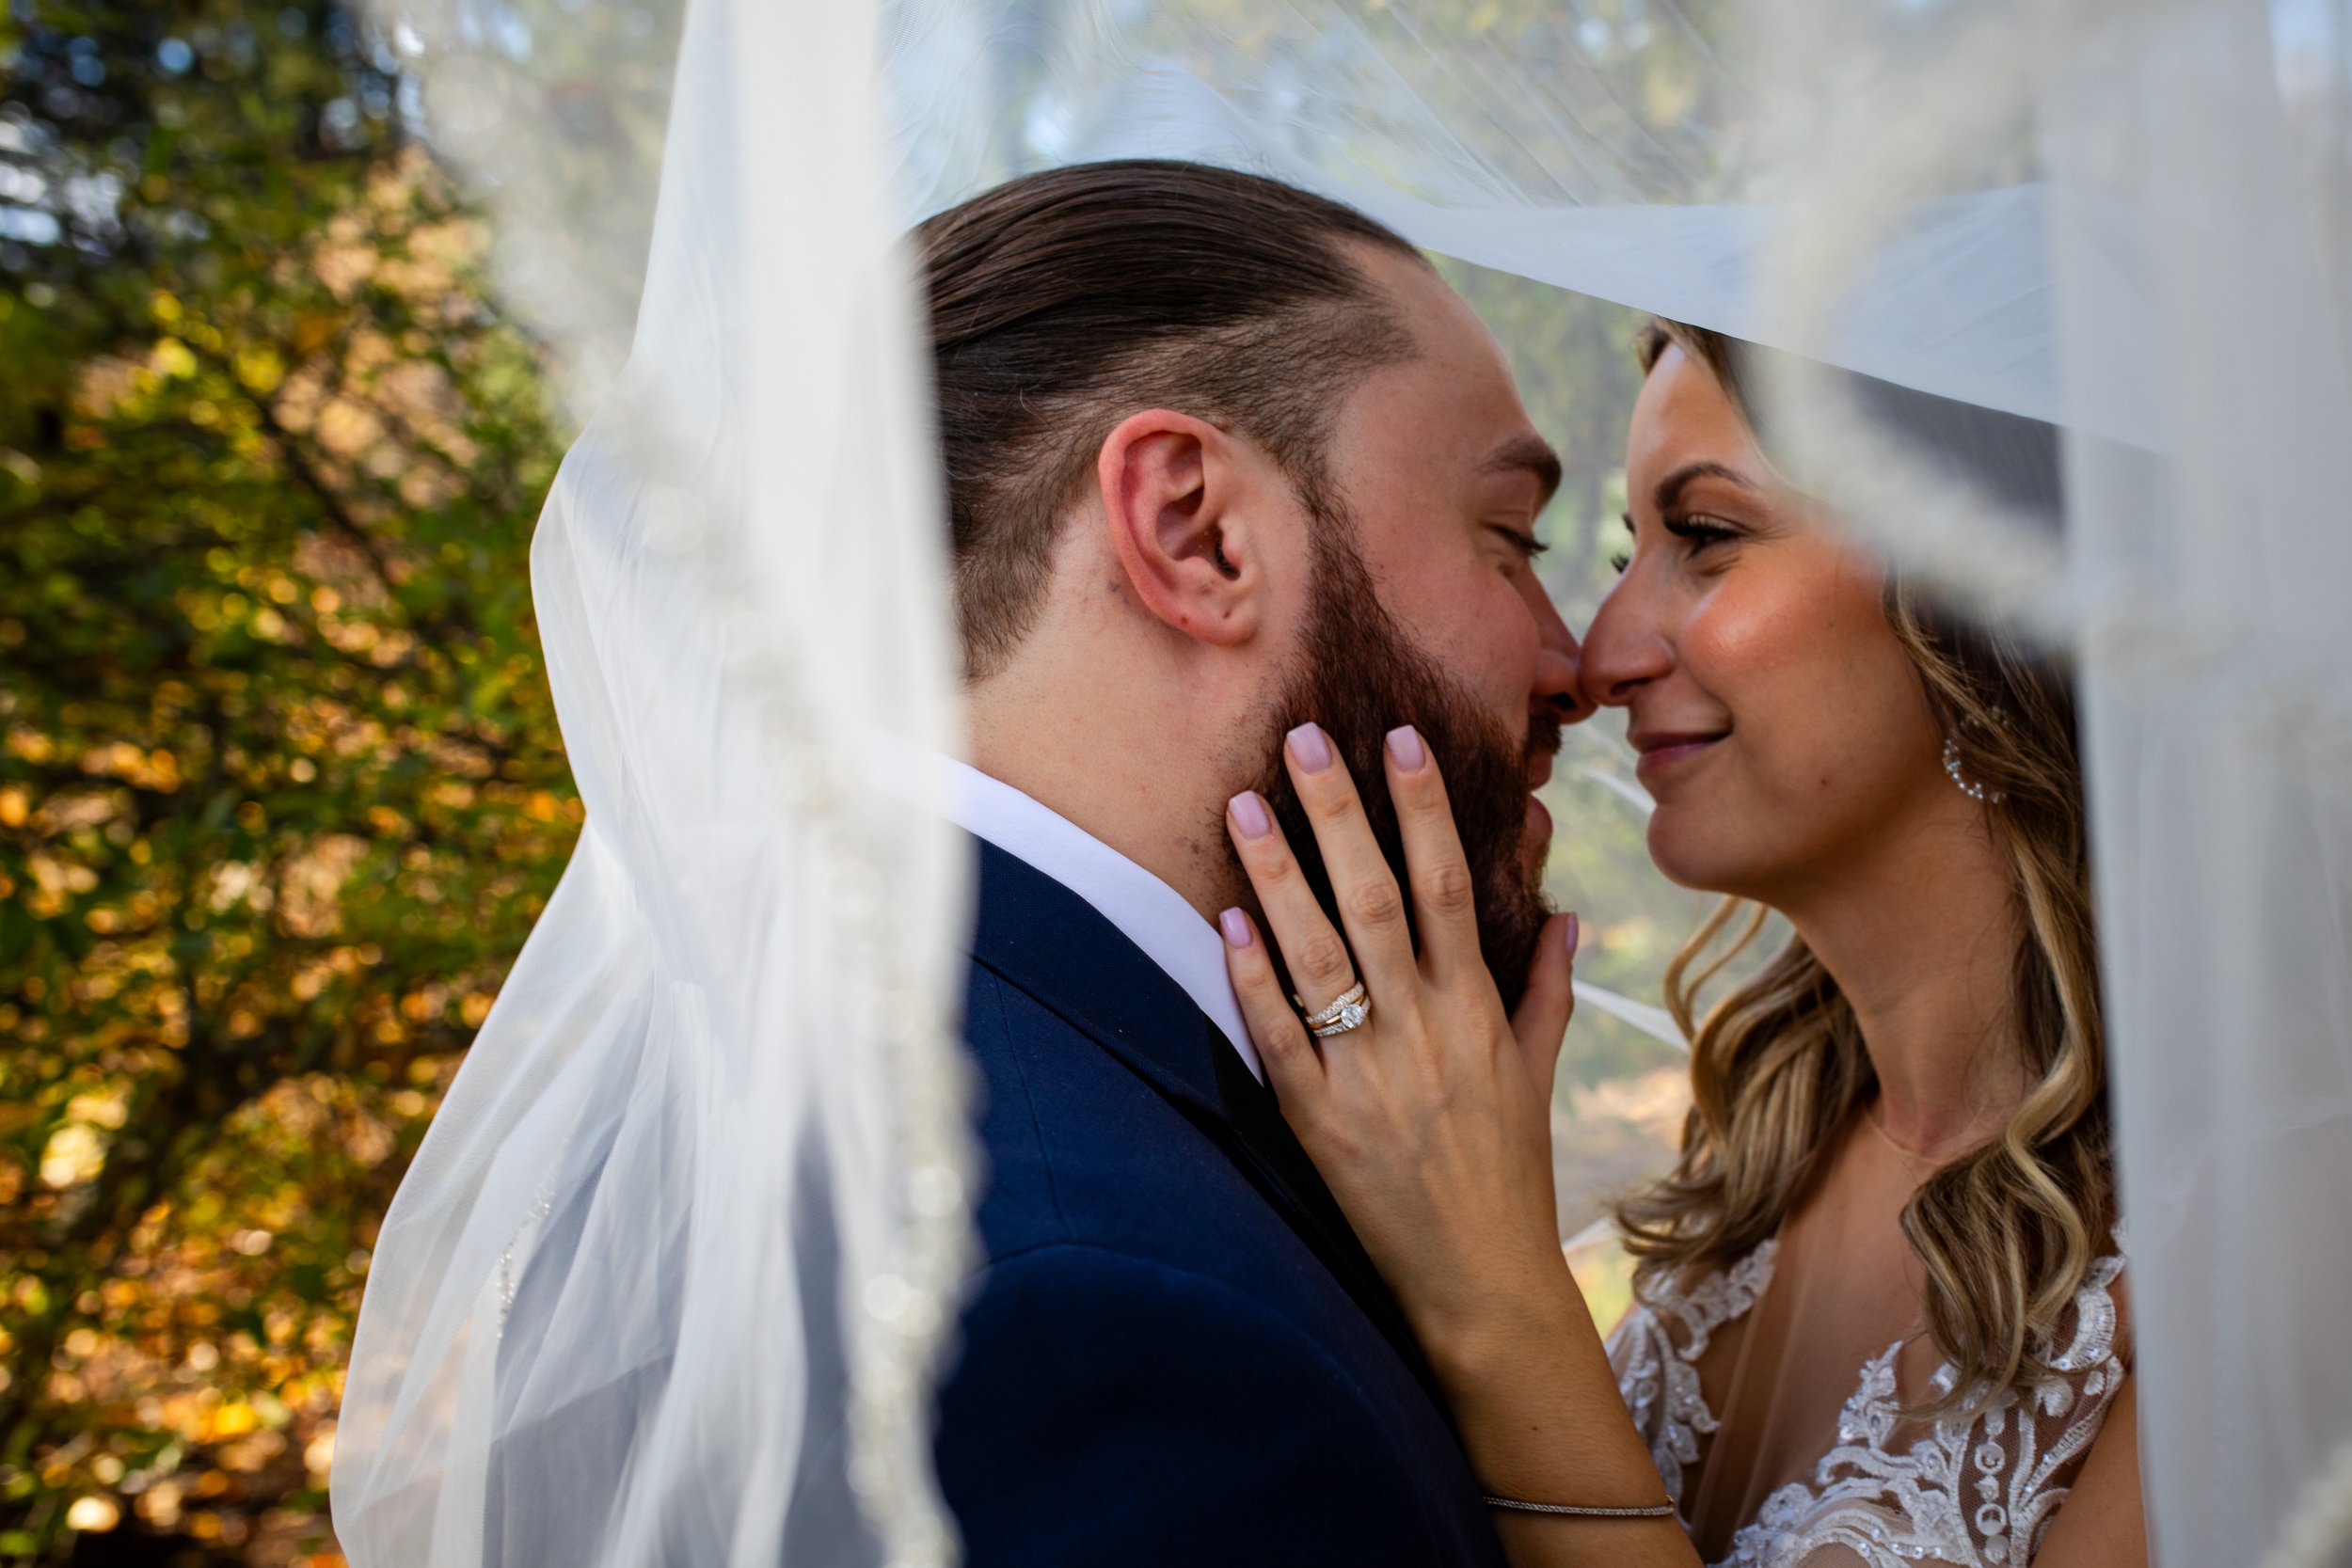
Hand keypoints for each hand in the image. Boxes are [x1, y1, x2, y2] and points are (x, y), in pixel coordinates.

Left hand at [1219, 721, 1580, 1353]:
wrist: (1482, 1283)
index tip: (1398, 738)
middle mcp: (1423, 1027)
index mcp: (1475, 1007)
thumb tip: (1564, 912)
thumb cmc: (1508, 1173)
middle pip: (1376, 898)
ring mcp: (1368, 1072)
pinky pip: (1280, 1037)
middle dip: (1339, 813)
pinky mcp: (1319, 1122)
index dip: (1423, 807)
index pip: (1448, 883)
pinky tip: (1225, 922)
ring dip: (1279, 876)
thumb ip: (1545, 988)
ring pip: (1319, 954)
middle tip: (1303, 737)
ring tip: (1244, 804)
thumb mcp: (1535, 1073)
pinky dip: (1253, 979)